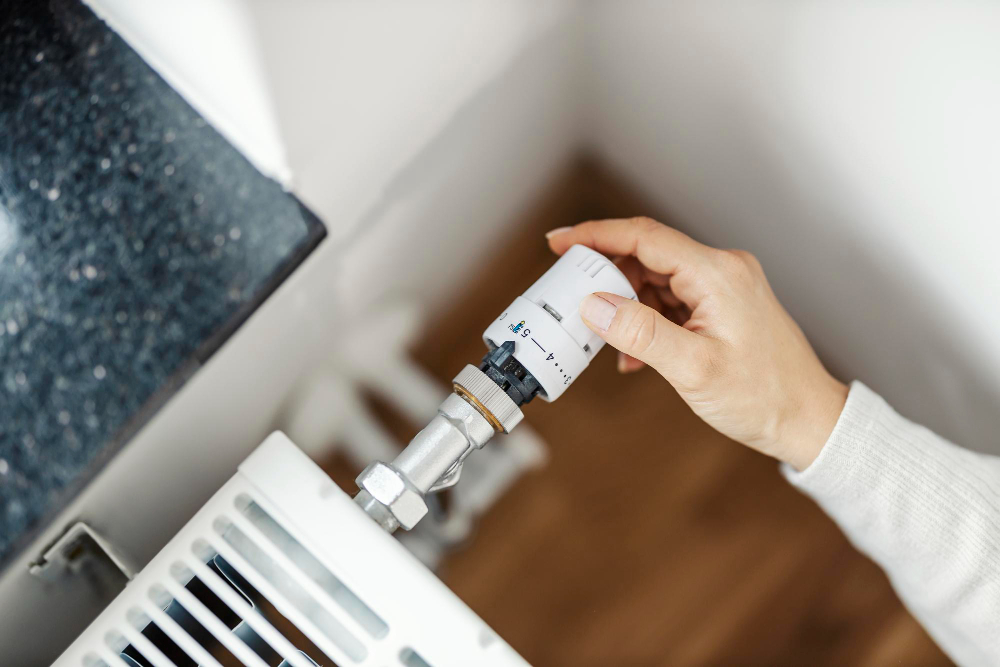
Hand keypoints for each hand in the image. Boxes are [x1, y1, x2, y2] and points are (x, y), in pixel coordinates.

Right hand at [547, 217, 847, 470]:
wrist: (807, 418)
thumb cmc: (763, 396)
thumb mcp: (693, 369)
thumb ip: (640, 333)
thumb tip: (594, 305)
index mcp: (717, 274)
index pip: (644, 237)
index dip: (596, 235)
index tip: (559, 242)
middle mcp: (721, 270)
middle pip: (646, 255)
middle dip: (605, 276)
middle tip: (571, 298)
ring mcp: (722, 288)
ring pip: (654, 280)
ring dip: (625, 307)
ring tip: (606, 341)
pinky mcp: (719, 307)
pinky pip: (669, 301)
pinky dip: (645, 322)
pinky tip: (634, 354)